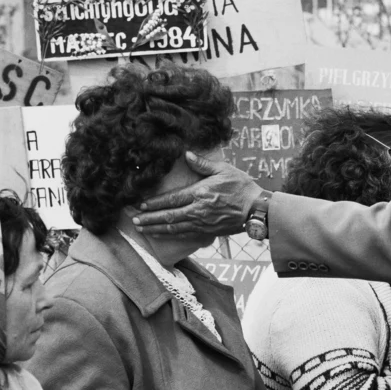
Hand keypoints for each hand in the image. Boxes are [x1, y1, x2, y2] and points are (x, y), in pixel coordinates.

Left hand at [132, 152, 262, 237]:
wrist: (256, 209)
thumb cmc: (242, 187)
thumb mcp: (223, 169)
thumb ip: (203, 164)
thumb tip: (186, 155)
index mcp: (200, 193)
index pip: (172, 199)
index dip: (154, 202)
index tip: (140, 204)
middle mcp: (197, 210)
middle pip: (168, 216)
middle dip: (149, 218)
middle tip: (134, 220)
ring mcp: (201, 223)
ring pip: (173, 227)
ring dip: (155, 228)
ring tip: (141, 228)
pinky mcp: (206, 231)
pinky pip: (183, 234)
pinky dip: (169, 234)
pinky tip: (159, 234)